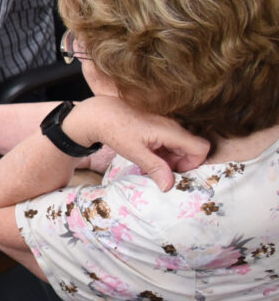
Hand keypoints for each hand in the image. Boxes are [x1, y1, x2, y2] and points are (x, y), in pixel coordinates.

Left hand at [64, 97, 209, 191]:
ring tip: (148, 167)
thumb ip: (155, 167)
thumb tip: (169, 186)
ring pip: (179, 149)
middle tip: (158, 172)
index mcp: (171, 131)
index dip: (194, 163)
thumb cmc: (116, 130)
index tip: (174, 171)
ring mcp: (165, 128)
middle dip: (179, 165)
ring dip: (168, 162)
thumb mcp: (135, 152)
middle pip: (191, 150)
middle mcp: (172, 128)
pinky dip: (161, 156)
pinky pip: (168, 145)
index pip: (201, 147)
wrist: (100, 114)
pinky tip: (145, 160)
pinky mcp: (158, 130)